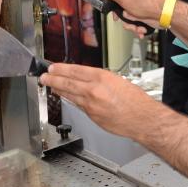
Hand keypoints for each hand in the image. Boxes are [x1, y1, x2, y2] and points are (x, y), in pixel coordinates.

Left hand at [39, 62, 155, 137]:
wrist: (143, 119)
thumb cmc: (136, 100)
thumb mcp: (118, 81)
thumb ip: (101, 80)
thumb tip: (87, 80)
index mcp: (102, 77)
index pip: (76, 70)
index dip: (62, 68)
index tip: (53, 67)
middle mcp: (94, 90)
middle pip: (68, 82)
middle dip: (53, 79)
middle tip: (44, 76)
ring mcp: (91, 104)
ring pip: (70, 95)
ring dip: (58, 89)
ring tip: (49, 85)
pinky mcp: (92, 116)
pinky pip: (78, 106)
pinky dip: (71, 100)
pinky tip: (66, 98)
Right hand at [97, 0, 166, 29]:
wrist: (166, 12)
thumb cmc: (148, 5)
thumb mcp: (124, 1)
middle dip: (117, 8)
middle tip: (117, 17)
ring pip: (125, 2)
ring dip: (127, 15)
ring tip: (133, 23)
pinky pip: (133, 4)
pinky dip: (134, 15)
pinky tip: (139, 25)